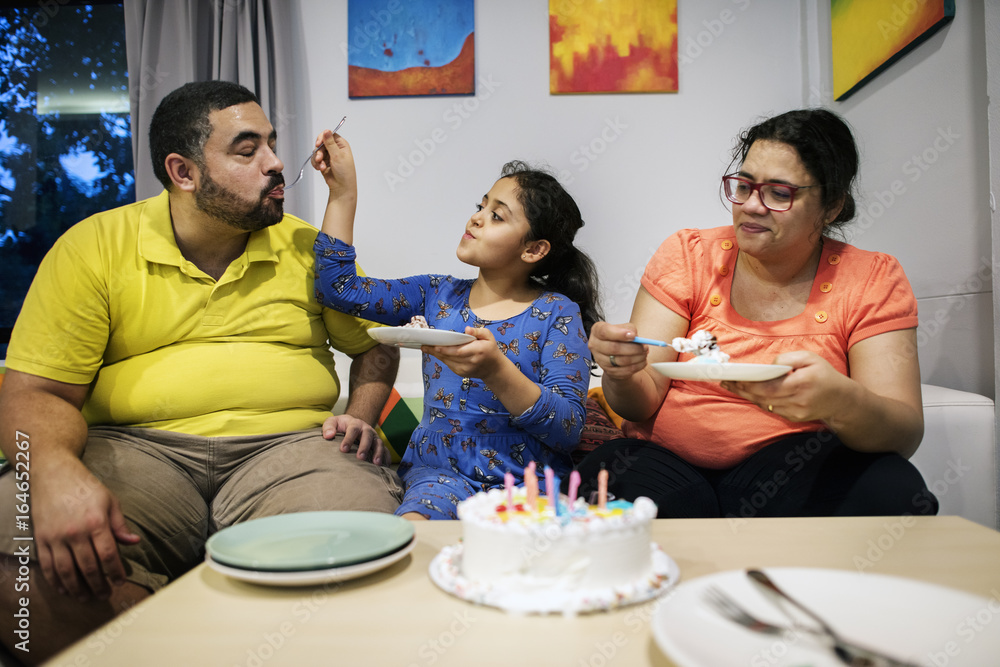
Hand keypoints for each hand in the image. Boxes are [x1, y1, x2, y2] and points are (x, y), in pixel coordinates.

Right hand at [32, 454, 139, 599]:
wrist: (54, 474)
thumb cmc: (86, 487)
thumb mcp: (110, 501)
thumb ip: (120, 525)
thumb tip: (134, 542)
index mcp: (96, 522)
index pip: (108, 554)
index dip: (115, 572)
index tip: (120, 582)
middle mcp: (75, 532)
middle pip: (88, 566)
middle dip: (98, 585)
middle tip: (104, 595)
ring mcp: (56, 537)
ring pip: (66, 570)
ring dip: (77, 588)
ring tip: (86, 597)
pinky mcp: (41, 538)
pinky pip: (47, 565)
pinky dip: (55, 580)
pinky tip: (63, 589)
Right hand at [312, 129, 356, 200]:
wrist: (341, 187)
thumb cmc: (344, 172)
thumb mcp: (337, 156)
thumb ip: (330, 143)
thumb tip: (327, 131)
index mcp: (341, 145)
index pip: (329, 135)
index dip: (323, 138)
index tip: (318, 144)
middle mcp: (335, 149)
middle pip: (321, 143)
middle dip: (319, 151)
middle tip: (319, 158)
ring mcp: (329, 156)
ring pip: (317, 151)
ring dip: (317, 159)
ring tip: (321, 166)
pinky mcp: (323, 162)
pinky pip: (315, 159)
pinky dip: (316, 164)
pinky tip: (320, 169)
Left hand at [321, 413, 391, 466]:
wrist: (351, 424)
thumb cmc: (340, 426)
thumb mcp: (332, 423)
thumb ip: (328, 427)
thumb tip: (328, 436)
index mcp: (355, 423)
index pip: (353, 429)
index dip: (349, 439)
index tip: (343, 450)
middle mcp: (366, 429)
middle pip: (368, 436)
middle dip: (365, 446)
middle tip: (360, 457)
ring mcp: (374, 437)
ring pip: (379, 443)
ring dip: (378, 452)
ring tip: (376, 463)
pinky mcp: (378, 444)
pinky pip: (386, 450)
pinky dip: (386, 458)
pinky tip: (385, 467)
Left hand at [423, 327, 503, 379]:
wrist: (493, 369)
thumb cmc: (490, 349)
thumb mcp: (489, 337)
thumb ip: (478, 331)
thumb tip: (467, 330)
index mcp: (477, 351)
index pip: (459, 351)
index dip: (446, 349)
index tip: (435, 345)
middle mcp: (470, 361)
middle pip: (450, 356)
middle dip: (436, 351)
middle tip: (424, 345)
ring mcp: (465, 369)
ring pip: (447, 361)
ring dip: (436, 354)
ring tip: (425, 348)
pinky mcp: (461, 373)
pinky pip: (448, 364)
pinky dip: (442, 358)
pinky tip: (435, 352)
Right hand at [587, 321, 648, 378]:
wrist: (616, 353)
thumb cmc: (619, 338)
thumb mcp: (624, 327)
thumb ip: (629, 328)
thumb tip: (634, 335)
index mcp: (597, 330)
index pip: (605, 332)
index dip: (620, 334)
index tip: (633, 336)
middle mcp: (595, 345)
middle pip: (613, 348)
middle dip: (633, 348)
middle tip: (644, 347)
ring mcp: (600, 360)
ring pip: (621, 361)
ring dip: (637, 357)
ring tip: (644, 353)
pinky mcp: (608, 371)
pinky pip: (624, 370)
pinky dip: (637, 366)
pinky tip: (641, 361)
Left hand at [721, 350, 851, 422]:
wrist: (842, 400)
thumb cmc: (824, 374)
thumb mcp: (810, 358)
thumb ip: (788, 358)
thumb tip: (769, 366)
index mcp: (802, 383)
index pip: (768, 386)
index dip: (749, 383)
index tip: (733, 377)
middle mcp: (798, 400)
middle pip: (762, 397)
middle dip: (741, 389)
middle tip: (725, 381)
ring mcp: (796, 412)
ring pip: (764, 404)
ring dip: (746, 395)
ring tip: (731, 385)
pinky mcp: (794, 418)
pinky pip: (771, 408)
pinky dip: (759, 400)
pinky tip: (748, 392)